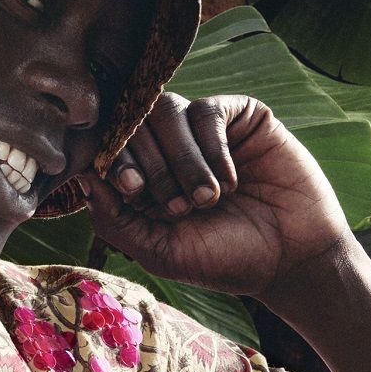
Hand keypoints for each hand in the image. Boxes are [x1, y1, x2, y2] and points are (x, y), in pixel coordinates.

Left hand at [77, 92, 353, 303]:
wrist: (291, 259)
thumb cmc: (223, 260)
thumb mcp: (159, 251)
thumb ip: (114, 218)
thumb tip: (79, 176)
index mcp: (143, 178)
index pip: (108, 145)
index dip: (113, 159)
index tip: (131, 189)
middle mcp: (168, 148)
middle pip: (135, 123)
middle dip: (152, 166)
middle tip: (178, 207)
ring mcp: (204, 130)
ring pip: (168, 111)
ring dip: (182, 160)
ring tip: (205, 200)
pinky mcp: (240, 117)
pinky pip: (208, 111)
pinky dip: (212, 149)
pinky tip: (229, 183)